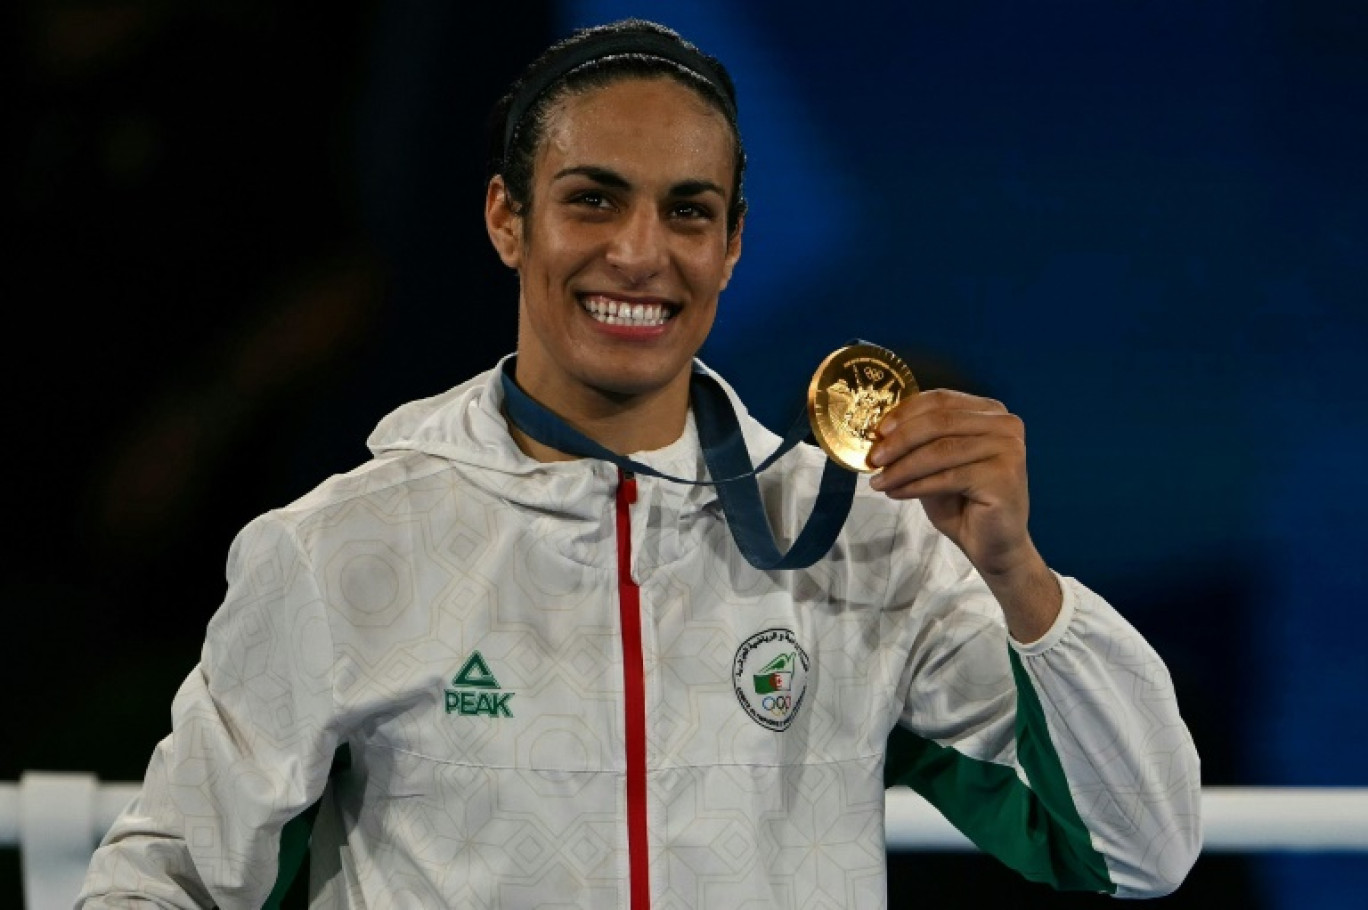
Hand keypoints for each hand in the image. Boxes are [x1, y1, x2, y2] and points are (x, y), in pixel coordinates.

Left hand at [866, 388, 1059, 639]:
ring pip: (941, 450)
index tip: (877, 431)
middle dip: (899, 440)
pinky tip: (896, 493)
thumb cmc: (964, 503)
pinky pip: (949, 476)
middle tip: (873, 458)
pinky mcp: (1004, 476)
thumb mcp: (935, 466)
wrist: (994, 546)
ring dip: (903, 466)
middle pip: (939, 421)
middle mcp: (1006, 425)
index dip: (904, 413)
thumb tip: (879, 433)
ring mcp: (1008, 449)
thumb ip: (917, 444)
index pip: (941, 400)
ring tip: (879, 480)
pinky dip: (916, 485)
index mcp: (990, 412)